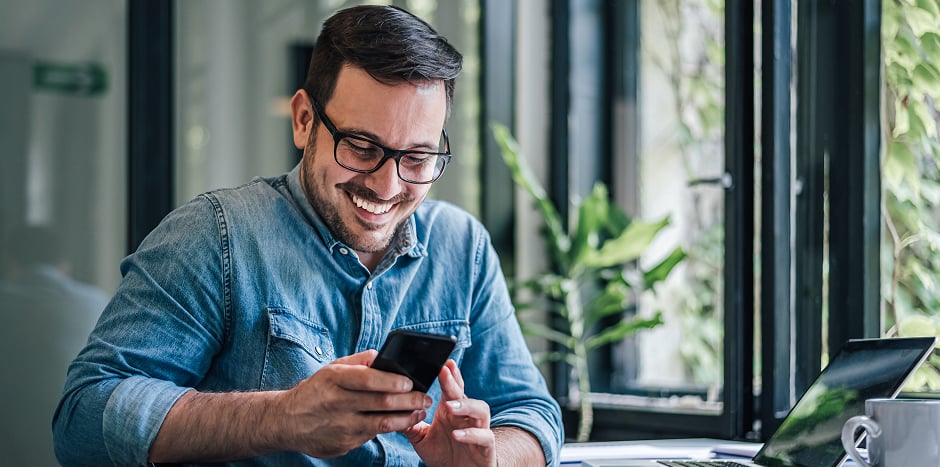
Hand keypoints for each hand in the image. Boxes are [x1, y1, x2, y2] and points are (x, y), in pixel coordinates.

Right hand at [274, 350, 433, 457]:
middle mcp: (337, 403)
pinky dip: (390, 428)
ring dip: (407, 418)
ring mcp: (340, 426)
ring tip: (420, 412)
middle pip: (381, 403)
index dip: (392, 381)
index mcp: (333, 379)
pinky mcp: (343, 444)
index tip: (411, 382)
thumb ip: (358, 361)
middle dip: (410, 401)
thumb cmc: (315, 390)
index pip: (368, 379)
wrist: (285, 422)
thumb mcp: (331, 369)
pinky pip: (372, 435)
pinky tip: (401, 422)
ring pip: (382, 424)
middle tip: (426, 398)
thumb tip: (384, 356)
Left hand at [402, 360, 496, 466]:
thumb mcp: (421, 439)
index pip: (453, 388)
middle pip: (463, 395)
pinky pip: (484, 436)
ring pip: (480, 410)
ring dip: (466, 406)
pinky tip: (457, 434)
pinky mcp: (486, 446)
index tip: (443, 362)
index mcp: (452, 412)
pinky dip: (471, 434)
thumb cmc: (444, 453)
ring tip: (449, 406)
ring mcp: (479, 430)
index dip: (450, 375)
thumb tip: (389, 411)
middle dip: (454, 383)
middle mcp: (467, 417)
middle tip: (444, 371)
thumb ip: (409, 424)